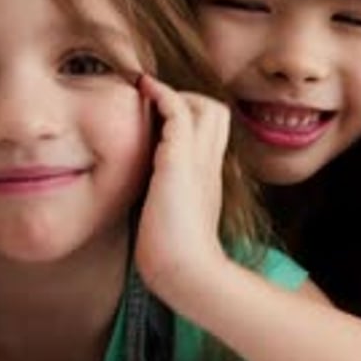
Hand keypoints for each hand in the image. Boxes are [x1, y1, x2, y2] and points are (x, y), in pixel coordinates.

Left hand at [134, 75, 228, 289]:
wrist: (186, 272)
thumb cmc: (175, 258)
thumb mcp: (174, 223)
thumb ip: (167, 206)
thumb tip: (149, 206)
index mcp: (208, 179)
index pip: (212, 136)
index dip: (192, 120)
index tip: (163, 117)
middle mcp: (209, 165)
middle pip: (217, 113)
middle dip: (190, 101)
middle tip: (157, 106)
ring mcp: (198, 160)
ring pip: (206, 106)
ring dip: (178, 95)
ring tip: (148, 95)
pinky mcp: (178, 160)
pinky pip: (178, 110)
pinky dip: (162, 93)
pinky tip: (143, 88)